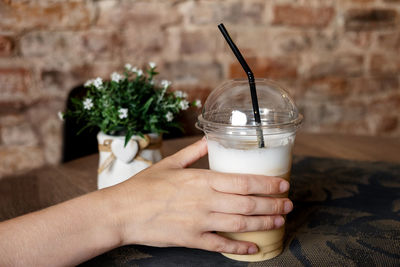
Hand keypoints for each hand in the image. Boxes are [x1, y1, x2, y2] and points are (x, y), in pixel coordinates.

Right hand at [107, 137, 292, 254]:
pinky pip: (221, 245)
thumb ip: (194, 152)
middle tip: (289, 205)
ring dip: (263, 223)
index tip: (283, 184)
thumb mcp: (170, 163)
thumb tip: (209, 138)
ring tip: (279, 221)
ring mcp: (199, 222)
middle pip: (248, 203)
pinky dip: (239, 247)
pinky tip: (254, 247)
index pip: (243, 181)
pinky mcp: (191, 239)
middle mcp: (205, 201)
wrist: (122, 212)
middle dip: (273, 205)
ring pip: (240, 223)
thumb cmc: (145, 186)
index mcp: (201, 180)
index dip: (267, 184)